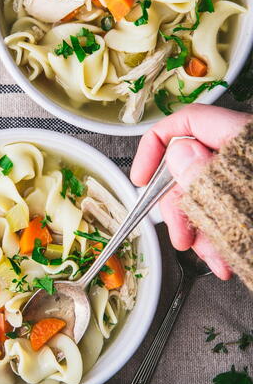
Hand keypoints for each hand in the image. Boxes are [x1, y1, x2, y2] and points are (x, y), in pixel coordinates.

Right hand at [130, 104, 251, 278]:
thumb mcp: (243, 195)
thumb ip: (208, 173)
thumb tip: (178, 152)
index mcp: (241, 138)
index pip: (186, 122)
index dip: (156, 147)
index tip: (140, 179)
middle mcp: (243, 154)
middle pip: (192, 166)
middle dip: (181, 206)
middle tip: (181, 238)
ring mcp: (248, 179)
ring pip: (208, 196)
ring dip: (203, 231)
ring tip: (215, 261)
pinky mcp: (252, 202)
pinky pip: (227, 213)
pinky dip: (220, 238)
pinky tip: (226, 260)